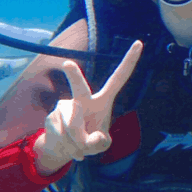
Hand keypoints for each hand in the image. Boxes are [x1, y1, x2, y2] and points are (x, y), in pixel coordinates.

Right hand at [34, 41, 142, 174]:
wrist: (64, 149)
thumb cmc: (89, 141)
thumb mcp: (100, 144)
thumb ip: (99, 142)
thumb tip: (91, 139)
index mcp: (103, 100)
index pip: (119, 78)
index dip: (129, 61)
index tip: (139, 42)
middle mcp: (83, 99)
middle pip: (79, 87)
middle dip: (74, 76)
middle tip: (67, 63)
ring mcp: (65, 106)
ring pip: (71, 125)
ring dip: (77, 143)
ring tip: (80, 148)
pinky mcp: (51, 116)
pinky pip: (61, 134)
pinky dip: (68, 147)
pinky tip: (69, 148)